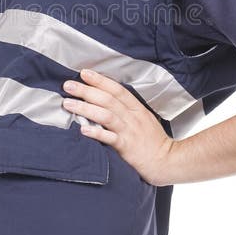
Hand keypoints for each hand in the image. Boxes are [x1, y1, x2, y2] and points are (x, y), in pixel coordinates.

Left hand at [61, 69, 176, 186]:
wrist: (167, 161)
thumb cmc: (153, 142)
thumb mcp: (143, 119)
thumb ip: (127, 110)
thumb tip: (105, 101)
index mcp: (137, 109)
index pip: (117, 89)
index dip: (100, 80)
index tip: (84, 73)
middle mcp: (133, 117)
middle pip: (108, 99)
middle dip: (86, 90)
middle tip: (68, 85)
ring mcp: (130, 132)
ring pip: (106, 115)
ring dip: (85, 108)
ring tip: (68, 104)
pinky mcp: (127, 147)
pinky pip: (110, 138)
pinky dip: (96, 133)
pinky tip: (83, 129)